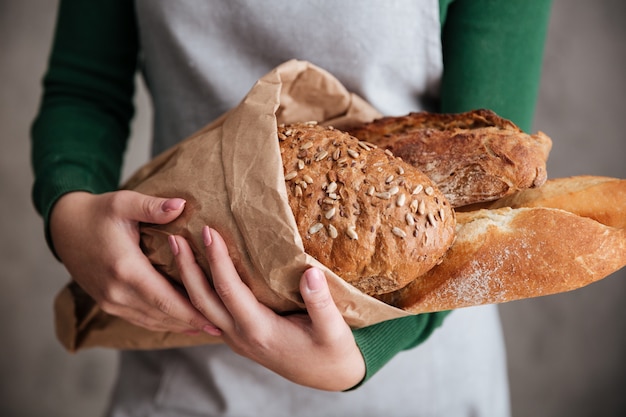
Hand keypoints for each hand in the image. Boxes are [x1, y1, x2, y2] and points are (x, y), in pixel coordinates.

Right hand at [50, 190, 212, 333]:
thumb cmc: (98, 212)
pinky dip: (162, 322)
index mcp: (125, 269)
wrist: (64, 228)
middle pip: (161, 315)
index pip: (165, 298)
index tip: (217, 318)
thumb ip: (153, 206)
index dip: (192, 311)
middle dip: (192, 322)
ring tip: (207, 327)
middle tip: (220, 328)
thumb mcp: (124, 202)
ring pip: (151, 321)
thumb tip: (182, 204)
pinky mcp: (108, 304)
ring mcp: (110, 301)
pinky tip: (181, 322)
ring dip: (179, 325)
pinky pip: (140, 319)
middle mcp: (116, 292)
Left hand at [169, 226, 365, 390]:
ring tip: (178, 250)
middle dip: (187, 268)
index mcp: (260, 331)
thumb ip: (321, 304)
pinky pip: (210, 312)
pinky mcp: (240, 335)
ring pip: (202, 308)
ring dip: (188, 279)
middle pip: (203, 300)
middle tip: (175, 237)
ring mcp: (237, 338)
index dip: (217, 260)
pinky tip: (196, 273)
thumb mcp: (334, 331)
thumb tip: (310, 272)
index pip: (229, 291)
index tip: (208, 232)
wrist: (329, 376)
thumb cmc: (332, 352)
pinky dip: (199, 291)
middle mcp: (241, 336)